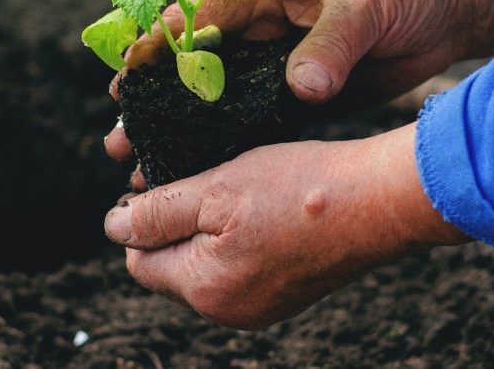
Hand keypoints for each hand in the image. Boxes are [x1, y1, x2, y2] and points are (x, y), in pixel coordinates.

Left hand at [104, 124, 468, 328]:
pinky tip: (262, 210)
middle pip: (173, 267)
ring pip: (207, 266)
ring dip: (209, 230)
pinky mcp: (287, 293)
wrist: (380, 202)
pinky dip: (240, 239)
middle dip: (177, 225)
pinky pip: (242, 268)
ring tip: (236, 191)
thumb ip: (157, 213)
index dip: (143, 219)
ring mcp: (262, 306)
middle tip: (204, 181)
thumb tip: (113, 229)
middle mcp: (230, 311)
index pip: (141, 261)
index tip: (165, 184)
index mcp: (205, 290)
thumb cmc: (299, 189)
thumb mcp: (215, 190)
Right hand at [105, 0, 493, 174]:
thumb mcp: (367, 3)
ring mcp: (279, 65)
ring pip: (217, 100)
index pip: (199, 14)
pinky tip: (200, 167)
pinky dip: (227, 144)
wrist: (450, 7)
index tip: (128, 75)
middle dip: (156, 100)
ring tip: (145, 161)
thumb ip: (331, 44)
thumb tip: (303, 89)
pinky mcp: (300, 95)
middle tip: (122, 133)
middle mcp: (264, 28)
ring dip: (183, 130)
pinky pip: (255, 120)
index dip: (160, 44)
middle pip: (195, 66)